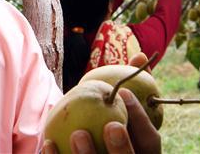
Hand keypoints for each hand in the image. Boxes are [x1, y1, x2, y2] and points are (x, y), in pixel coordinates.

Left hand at [43, 53, 160, 153]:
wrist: (95, 152)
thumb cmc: (107, 125)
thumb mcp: (122, 111)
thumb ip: (132, 87)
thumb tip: (138, 55)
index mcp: (143, 153)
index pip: (151, 142)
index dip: (141, 119)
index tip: (124, 93)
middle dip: (122, 148)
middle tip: (110, 124)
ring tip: (77, 134)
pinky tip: (48, 143)